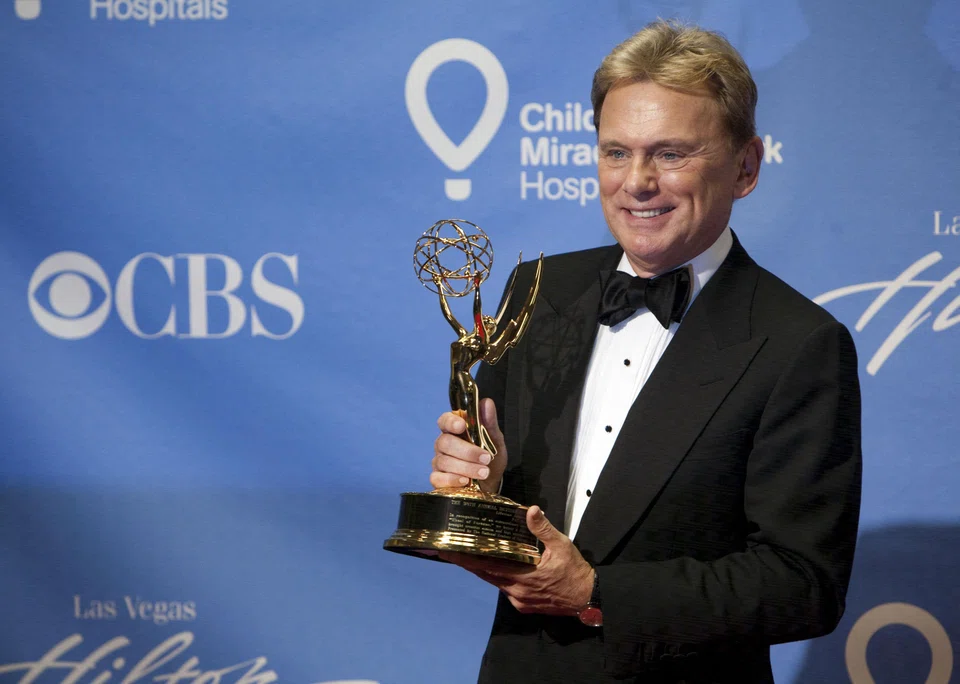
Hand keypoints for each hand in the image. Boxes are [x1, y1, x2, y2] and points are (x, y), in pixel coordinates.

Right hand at [431, 398, 505, 493]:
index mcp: (455, 430)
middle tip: (486, 458)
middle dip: (467, 451)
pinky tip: (465, 481)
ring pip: (444, 461)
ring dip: (466, 467)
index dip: (451, 422)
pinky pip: (438, 478)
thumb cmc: (490, 459)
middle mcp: (443, 444)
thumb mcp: (495, 440)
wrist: (490, 484)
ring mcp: (439, 462)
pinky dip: (452, 480)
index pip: (445, 420)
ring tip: (484, 472)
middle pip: (445, 442)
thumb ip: (490, 423)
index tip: (462, 425)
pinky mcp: (438, 479)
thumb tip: (487, 403)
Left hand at [440, 506, 594, 615]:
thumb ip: (544, 529)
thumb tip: (531, 510)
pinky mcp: (524, 605)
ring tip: (465, 555)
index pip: (486, 566)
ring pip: (493, 582)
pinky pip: (505, 589)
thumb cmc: (575, 572)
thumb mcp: (562, 545)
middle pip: (485, 575)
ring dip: (480, 569)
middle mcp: (516, 591)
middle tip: (448, 551)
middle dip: (467, 563)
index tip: (448, 552)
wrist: (588, 599)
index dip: (466, 559)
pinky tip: (494, 567)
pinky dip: (496, 577)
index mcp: (522, 576)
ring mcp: (519, 600)